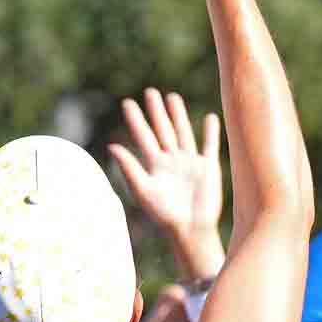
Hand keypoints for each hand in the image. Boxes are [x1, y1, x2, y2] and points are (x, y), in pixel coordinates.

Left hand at [108, 89, 224, 256]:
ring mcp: (190, 163)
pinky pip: (210, 145)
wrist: (190, 229)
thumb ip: (129, 168)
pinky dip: (210, 132)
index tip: (127, 103)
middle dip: (156, 112)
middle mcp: (171, 161)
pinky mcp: (208, 167)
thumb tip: (111, 146)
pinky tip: (210, 118)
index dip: (135, 120)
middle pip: (162, 130)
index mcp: (154, 165)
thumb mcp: (142, 190)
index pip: (143, 137)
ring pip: (183, 133)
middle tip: (150, 91)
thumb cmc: (163, 215)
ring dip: (178, 115)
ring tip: (172, 97)